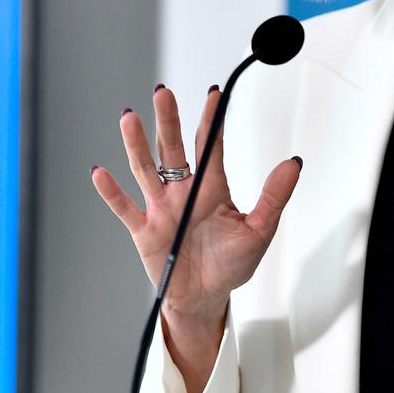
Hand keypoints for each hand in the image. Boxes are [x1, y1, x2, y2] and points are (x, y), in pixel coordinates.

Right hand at [91, 85, 302, 321]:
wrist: (205, 299)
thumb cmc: (230, 265)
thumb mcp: (259, 231)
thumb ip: (273, 197)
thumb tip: (293, 164)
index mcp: (211, 188)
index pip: (210, 146)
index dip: (211, 120)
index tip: (214, 94)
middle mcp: (183, 191)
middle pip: (172, 148)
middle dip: (167, 121)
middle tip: (163, 93)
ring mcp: (161, 208)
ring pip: (145, 170)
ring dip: (136, 145)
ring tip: (129, 118)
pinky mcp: (143, 230)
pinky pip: (125, 208)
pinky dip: (111, 192)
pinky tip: (101, 172)